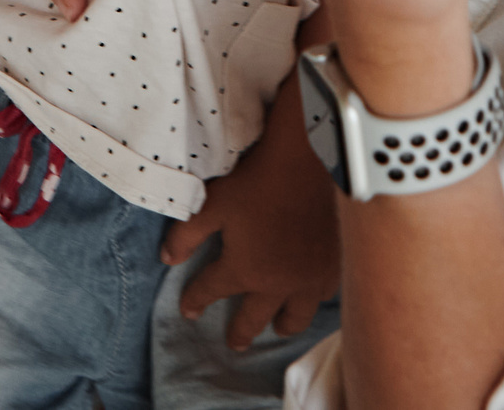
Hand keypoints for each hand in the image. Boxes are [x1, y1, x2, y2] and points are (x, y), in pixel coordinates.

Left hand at [163, 70, 339, 348]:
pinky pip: (324, 295)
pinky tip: (312, 295)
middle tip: (236, 342)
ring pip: (295, 316)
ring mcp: (310, 279)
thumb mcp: (214, 201)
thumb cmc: (259, 177)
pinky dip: (313, 301)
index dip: (195, 301)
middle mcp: (278, 285)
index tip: (188, 312)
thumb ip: (187, 234)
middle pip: (255, 318)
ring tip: (277, 326)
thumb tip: (166, 259)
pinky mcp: (336, 265)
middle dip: (241, 331)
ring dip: (282, 324)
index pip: (211, 292)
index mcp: (243, 271)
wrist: (313, 160)